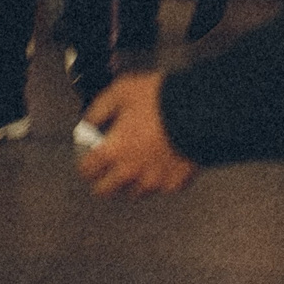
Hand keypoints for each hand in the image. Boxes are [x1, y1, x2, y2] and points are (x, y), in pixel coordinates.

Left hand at [77, 72, 197, 195]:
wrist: (199, 109)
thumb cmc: (160, 99)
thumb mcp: (121, 91)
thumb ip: (99, 109)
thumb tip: (89, 121)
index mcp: (113, 151)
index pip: (86, 170)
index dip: (85, 163)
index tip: (88, 157)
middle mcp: (130, 172)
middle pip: (105, 190)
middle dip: (103, 179)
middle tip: (108, 167)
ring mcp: (153, 181)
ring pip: (133, 192)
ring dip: (130, 181)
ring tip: (137, 163)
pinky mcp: (175, 184)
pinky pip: (160, 187)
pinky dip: (158, 178)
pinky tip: (161, 162)